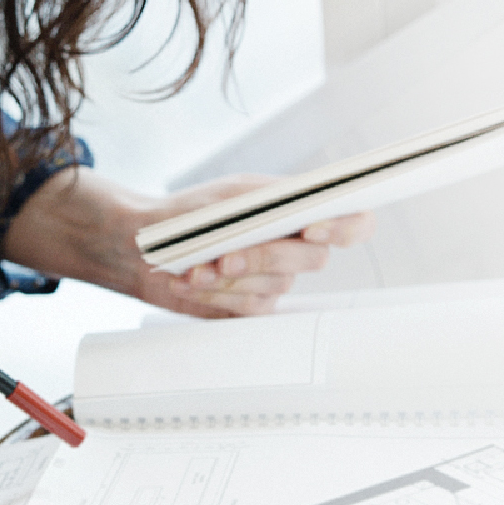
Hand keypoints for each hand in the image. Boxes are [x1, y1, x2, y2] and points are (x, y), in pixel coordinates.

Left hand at [3, 168, 373, 317]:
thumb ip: (268, 200)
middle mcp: (296, 249)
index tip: (312, 228)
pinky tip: (187, 280)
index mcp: (298, 214)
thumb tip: (301, 204)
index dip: (345, 228)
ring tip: (192, 267)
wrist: (148, 245)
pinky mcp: (252, 308)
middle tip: (226, 256)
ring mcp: (277, 282)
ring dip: (229, 276)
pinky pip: (248, 307)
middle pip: (312, 259)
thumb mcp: (229, 196)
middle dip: (264, 256)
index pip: (355, 222)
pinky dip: (214, 293)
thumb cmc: (191, 214)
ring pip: (274, 286)